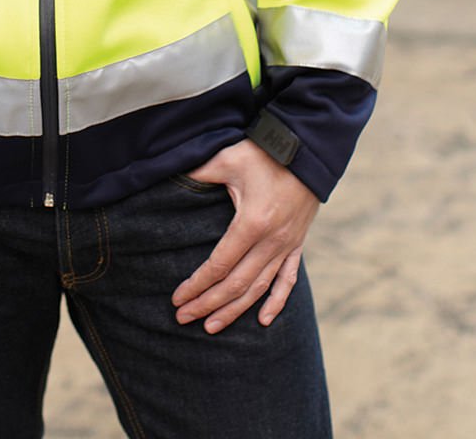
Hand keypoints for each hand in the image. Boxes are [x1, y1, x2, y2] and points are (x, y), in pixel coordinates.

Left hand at [171, 138, 319, 333]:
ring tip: (211, 327)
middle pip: (235, 284)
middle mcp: (271, 241)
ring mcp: (287, 245)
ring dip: (234, 310)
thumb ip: (199, 172)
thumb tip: (168, 174)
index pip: (219, 265)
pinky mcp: (297, 244)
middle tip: (183, 318)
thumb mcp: (228, 159)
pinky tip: (262, 321)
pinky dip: (276, 302)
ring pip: (259, 288)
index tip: (177, 299)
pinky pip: (287, 280)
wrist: (307, 148)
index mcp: (252, 222)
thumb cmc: (263, 152)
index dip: (196, 284)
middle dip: (207, 304)